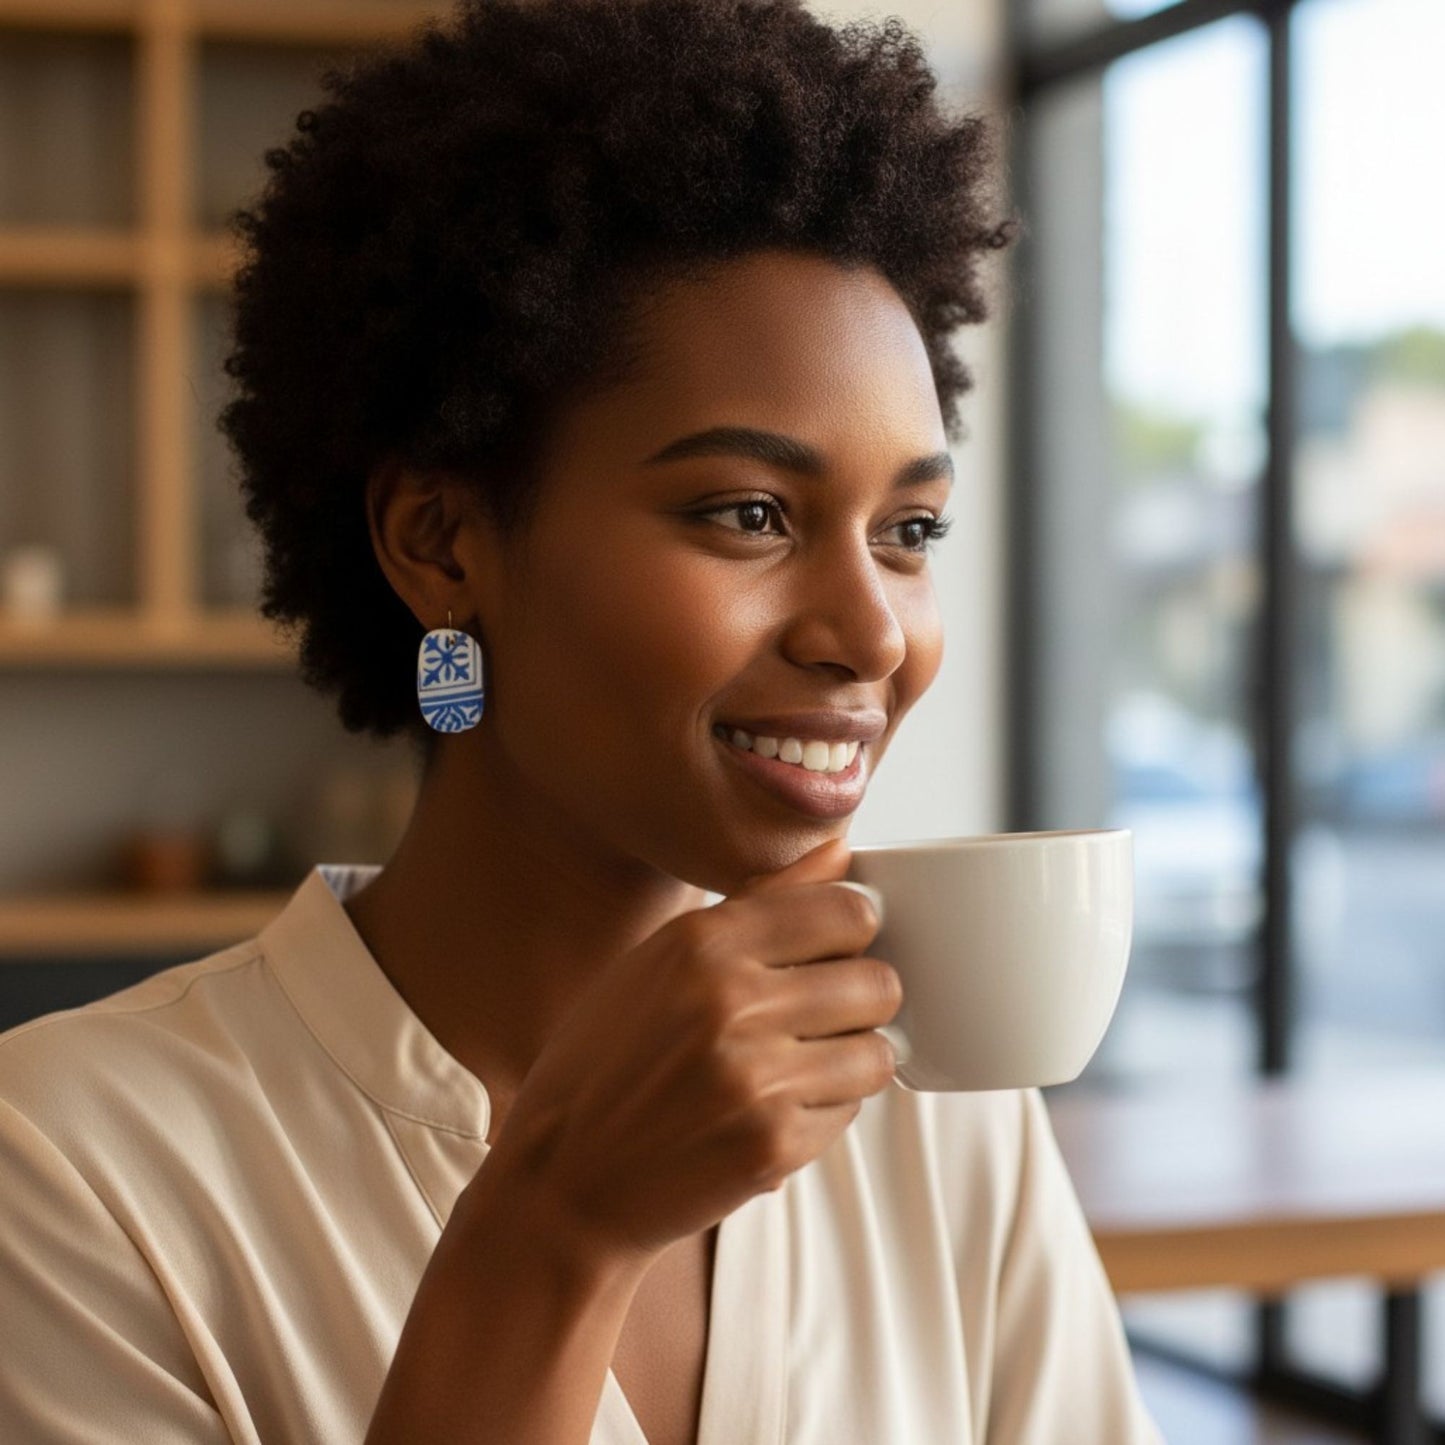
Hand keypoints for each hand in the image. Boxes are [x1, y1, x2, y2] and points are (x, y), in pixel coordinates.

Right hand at [478, 837, 900, 1265]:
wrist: (564, 1184)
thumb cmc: (609, 1062)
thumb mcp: (660, 961)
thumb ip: (760, 902)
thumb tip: (841, 849)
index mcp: (700, 943)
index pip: (847, 910)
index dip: (854, 930)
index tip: (838, 949)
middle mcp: (731, 1002)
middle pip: (877, 981)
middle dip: (861, 999)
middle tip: (822, 1017)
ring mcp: (756, 1079)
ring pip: (878, 1051)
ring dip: (852, 1059)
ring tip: (800, 1066)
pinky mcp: (774, 1147)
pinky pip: (851, 1112)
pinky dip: (826, 1111)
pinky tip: (774, 1110)